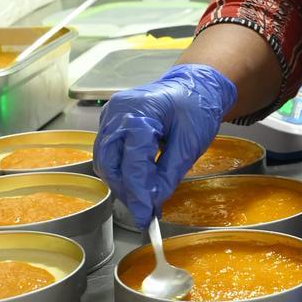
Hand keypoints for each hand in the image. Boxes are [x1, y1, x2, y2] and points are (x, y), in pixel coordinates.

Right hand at [93, 64, 237, 226]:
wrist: (195, 85)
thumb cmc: (196, 106)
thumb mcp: (190, 143)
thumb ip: (169, 174)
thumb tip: (153, 202)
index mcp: (139, 112)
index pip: (132, 163)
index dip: (139, 194)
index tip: (147, 217)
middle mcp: (118, 112)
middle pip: (110, 163)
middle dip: (126, 192)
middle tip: (144, 212)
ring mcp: (111, 115)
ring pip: (105, 161)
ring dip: (121, 184)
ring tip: (142, 200)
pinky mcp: (112, 122)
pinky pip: (109, 152)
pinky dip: (120, 171)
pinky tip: (137, 183)